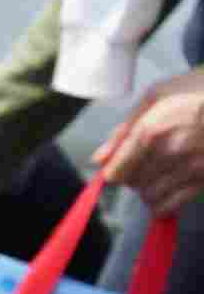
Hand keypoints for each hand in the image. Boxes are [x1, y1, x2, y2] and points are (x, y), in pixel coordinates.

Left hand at [92, 84, 203, 221]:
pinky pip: (173, 204)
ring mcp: (191, 167)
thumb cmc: (200, 89)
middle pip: (132, 185)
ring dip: (149, 190)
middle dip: (133, 177)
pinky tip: (169, 189)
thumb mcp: (158, 95)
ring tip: (159, 174)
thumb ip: (125, 128)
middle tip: (146, 163)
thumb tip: (99, 158)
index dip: (115, 170)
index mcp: (152, 131)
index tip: (121, 163)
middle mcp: (170, 153)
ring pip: (150, 196)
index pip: (116, 172)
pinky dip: (164, 203)